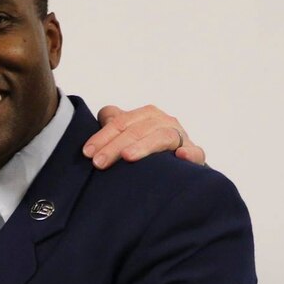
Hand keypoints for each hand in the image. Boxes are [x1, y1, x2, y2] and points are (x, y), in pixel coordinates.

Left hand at [84, 104, 205, 168]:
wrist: (178, 168)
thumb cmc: (147, 148)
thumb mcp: (129, 134)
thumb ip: (115, 124)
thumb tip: (103, 114)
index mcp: (147, 116)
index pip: (121, 122)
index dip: (102, 136)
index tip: (87, 152)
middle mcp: (164, 122)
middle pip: (138, 129)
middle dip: (115, 145)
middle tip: (99, 162)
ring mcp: (181, 138)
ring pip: (162, 136)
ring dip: (144, 146)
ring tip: (128, 157)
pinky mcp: (195, 155)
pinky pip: (196, 152)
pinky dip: (189, 153)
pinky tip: (180, 156)